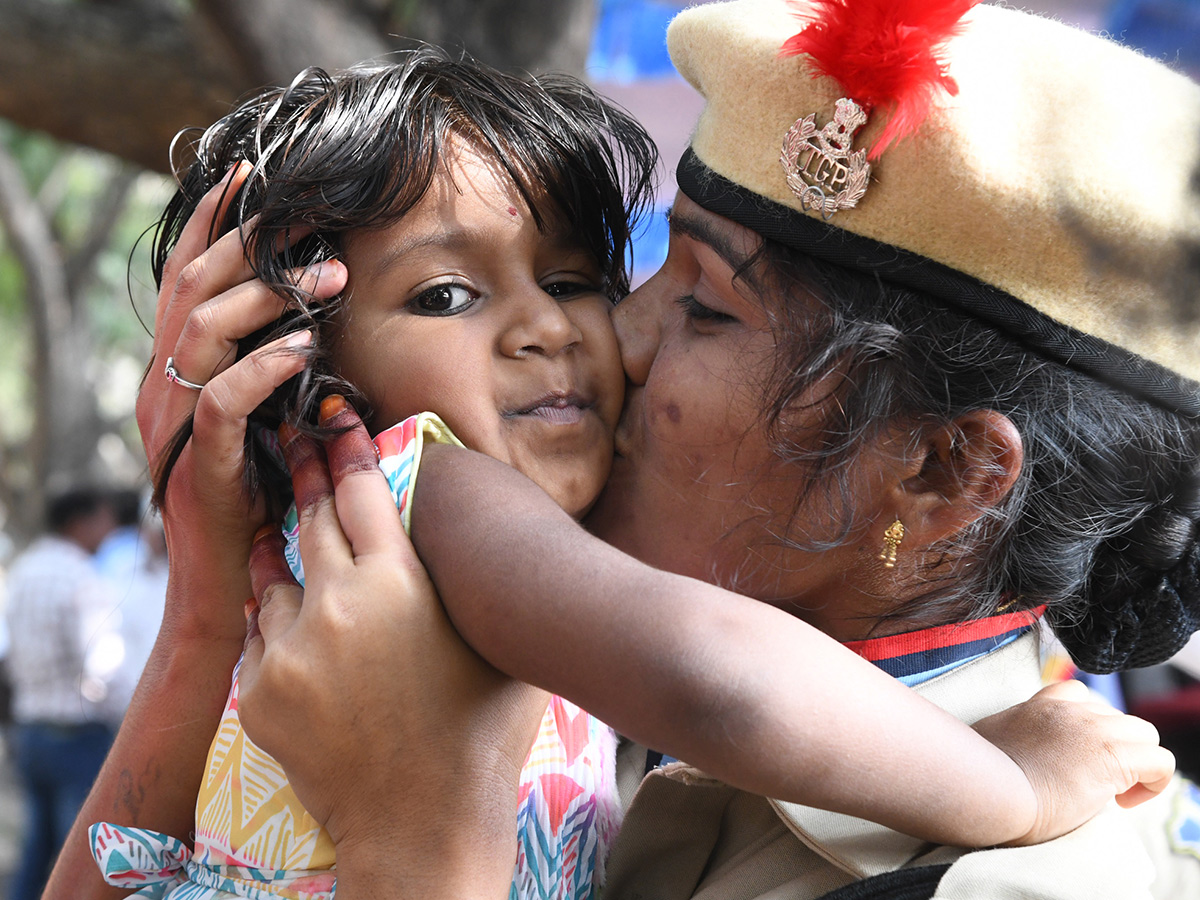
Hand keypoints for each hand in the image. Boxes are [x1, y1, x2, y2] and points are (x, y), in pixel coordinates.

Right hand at [137, 162, 345, 641]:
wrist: (227, 586)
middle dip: (251, 245)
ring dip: (270, 296)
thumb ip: (267, 372)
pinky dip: (265, 367)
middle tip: (313, 222)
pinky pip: (223, 399)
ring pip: (205, 331)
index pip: (185, 280)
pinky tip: (306, 348)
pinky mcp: (200, 463)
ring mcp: (175, 424)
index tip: (253, 178)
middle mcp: (163, 386)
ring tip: (328, 277)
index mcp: (175, 370)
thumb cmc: (255, 501)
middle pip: (193, 289)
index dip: (212, 224)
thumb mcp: (262, 423)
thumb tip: (311, 320)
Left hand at [238, 399, 546, 898]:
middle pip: (312, 518)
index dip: (345, 445)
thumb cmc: (482, 734)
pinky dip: (273, 619)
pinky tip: (287, 614)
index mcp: (403, 586)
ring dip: (283, 553)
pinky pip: (257, 633)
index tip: (331, 411)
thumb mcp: (495, 641)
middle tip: (300, 442)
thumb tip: (483, 533)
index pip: (363, 491)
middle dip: (308, 476)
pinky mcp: (260, 691)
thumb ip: (475, 581)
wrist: (426, 825)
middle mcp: (340, 606)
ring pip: (274, 575)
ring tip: (281, 532)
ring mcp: (292, 650)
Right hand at [973, 679, 1174, 845]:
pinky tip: (1125, 802)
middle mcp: (1069, 710)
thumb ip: (1006, 735)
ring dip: (1135, 760)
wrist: (983, 788)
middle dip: (1112, 745)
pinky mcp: (1112, 757)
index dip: (1086, 726)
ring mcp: (1092, 730)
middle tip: (1092, 780)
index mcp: (1038, 706)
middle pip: (1115, 714)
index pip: (1077, 693)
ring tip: (1114, 792)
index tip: (1073, 759)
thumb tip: (1004, 752)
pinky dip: (1153, 782)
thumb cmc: (974, 775)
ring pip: (1144, 733)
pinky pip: (1160, 762)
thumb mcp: (985, 740)